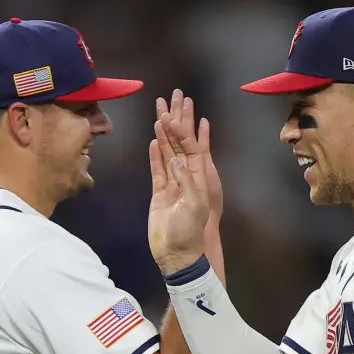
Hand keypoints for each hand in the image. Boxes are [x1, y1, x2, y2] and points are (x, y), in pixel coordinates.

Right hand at [158, 92, 222, 224]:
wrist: (176, 255)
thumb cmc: (189, 233)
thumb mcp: (193, 205)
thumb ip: (185, 181)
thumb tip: (176, 160)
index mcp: (199, 178)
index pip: (191, 146)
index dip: (184, 127)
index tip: (175, 110)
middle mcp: (187, 177)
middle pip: (180, 142)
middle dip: (177, 119)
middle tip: (173, 98)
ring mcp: (172, 185)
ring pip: (168, 152)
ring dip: (164, 132)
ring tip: (160, 113)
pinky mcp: (160, 194)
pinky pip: (157, 170)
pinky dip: (156, 155)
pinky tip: (154, 141)